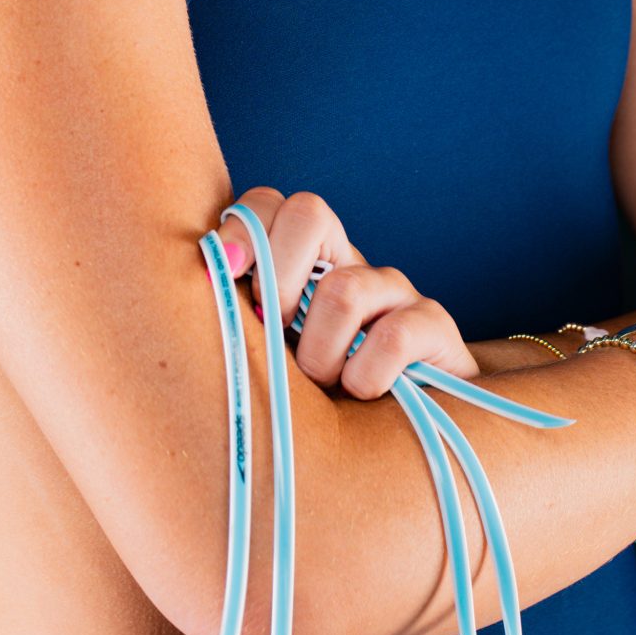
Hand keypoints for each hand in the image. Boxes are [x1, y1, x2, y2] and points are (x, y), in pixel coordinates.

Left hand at [216, 184, 482, 400]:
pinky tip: (364, 394)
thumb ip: (239, 322)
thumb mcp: (268, 356)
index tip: (222, 275)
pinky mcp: (433, 323)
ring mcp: (394, 288)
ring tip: (323, 384)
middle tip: (276, 338)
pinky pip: (392, 338)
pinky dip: (366, 377)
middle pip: (309, 213)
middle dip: (278, 282)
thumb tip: (202, 286)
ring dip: (320, 353)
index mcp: (303, 262)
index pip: (270, 204)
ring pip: (342, 290)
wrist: (400, 431)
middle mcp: (349, 261)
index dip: (242, 227)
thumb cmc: (315, 398)